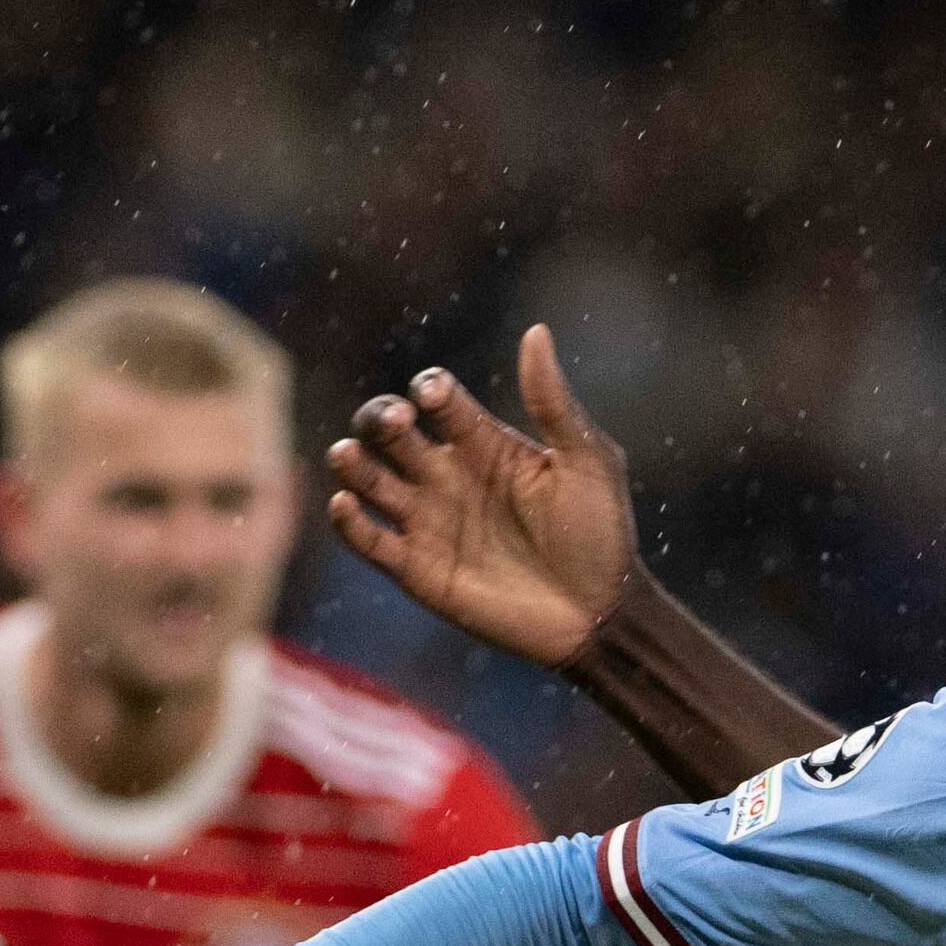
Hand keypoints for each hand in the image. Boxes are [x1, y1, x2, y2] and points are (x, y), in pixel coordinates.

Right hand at [328, 327, 636, 669]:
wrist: (601, 614)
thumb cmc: (601, 534)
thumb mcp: (588, 461)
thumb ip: (554, 403)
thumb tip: (536, 331)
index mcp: (483, 441)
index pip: (438, 399)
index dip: (430, 390)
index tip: (435, 396)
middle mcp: (447, 474)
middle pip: (388, 431)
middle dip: (380, 418)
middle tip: (396, 424)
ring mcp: (429, 521)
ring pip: (367, 478)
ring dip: (351, 462)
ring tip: (349, 456)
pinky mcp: (418, 569)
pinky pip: (368, 540)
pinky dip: (347, 522)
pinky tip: (345, 505)